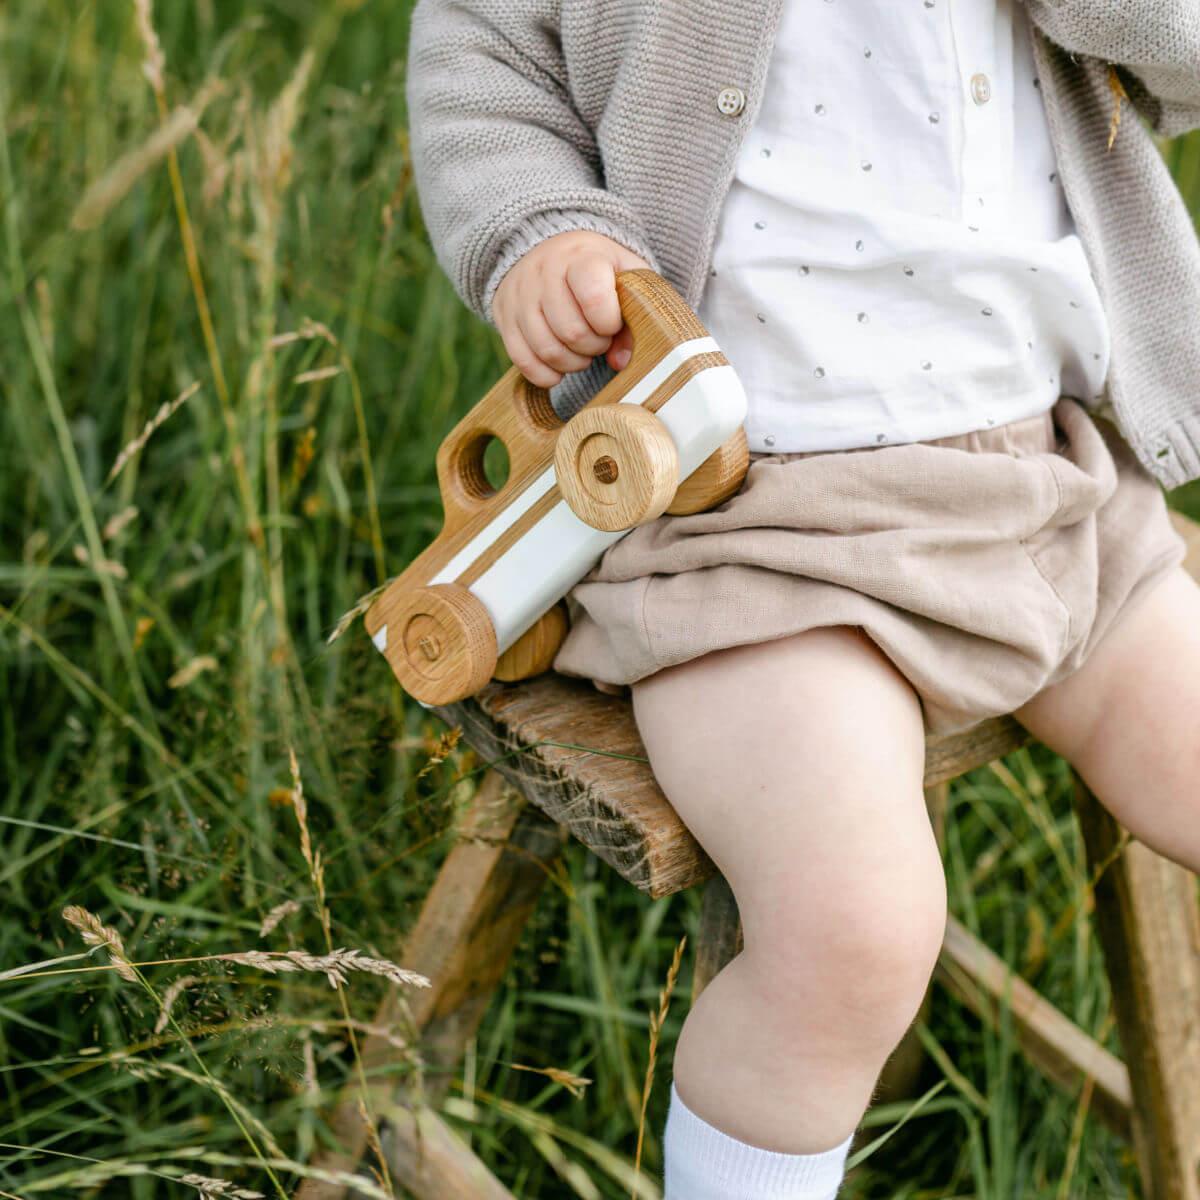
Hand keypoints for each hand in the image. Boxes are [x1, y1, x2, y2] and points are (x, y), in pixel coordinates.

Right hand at [491, 229, 648, 388]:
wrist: (547, 251)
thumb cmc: (596, 270)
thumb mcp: (624, 277)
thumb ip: (635, 315)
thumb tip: (621, 361)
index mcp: (581, 257)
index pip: (594, 297)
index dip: (608, 322)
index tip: (612, 322)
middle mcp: (545, 272)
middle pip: (572, 332)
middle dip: (594, 347)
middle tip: (599, 339)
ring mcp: (520, 296)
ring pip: (547, 351)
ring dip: (573, 363)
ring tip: (581, 351)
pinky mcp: (504, 318)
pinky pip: (523, 361)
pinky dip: (546, 374)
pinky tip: (560, 366)